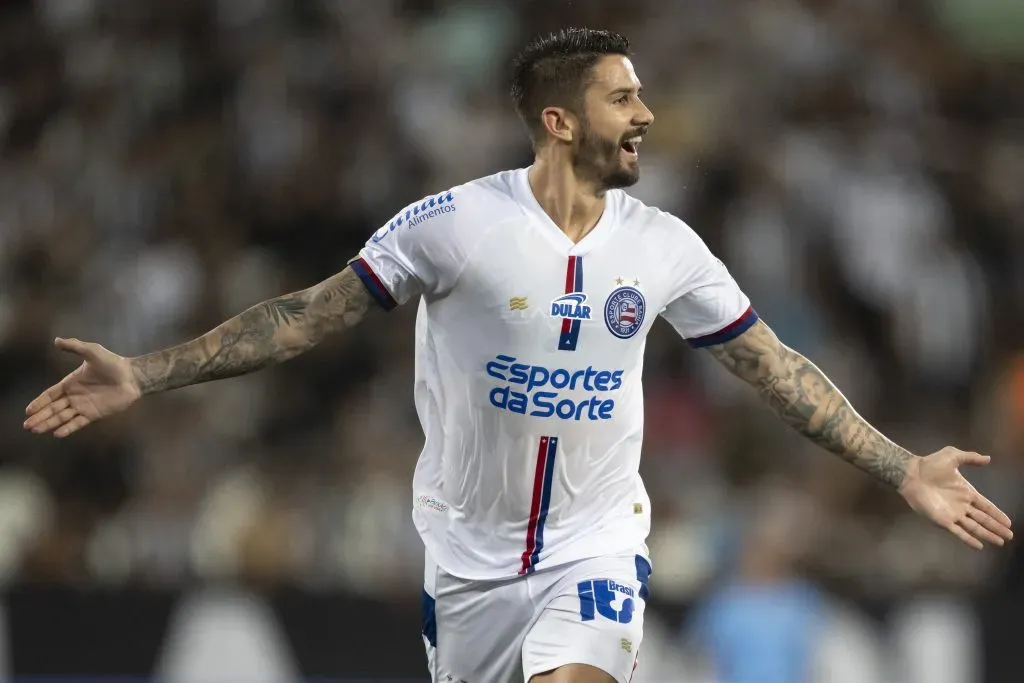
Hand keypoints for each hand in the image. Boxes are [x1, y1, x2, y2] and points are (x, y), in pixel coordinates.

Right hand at [23, 338, 140, 437]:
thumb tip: (56, 340)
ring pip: (62, 417)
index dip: (39, 402)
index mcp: (71, 383)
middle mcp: (74, 396)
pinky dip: (68, 428)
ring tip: (36, 430)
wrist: (132, 376)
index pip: (50, 395)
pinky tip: (57, 434)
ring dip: (49, 424)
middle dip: (40, 417)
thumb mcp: (92, 351)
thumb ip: (75, 346)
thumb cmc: (112, 363)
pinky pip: (78, 423)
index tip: (28, 410)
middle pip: (53, 408)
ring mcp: (84, 406)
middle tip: (26, 426)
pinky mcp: (94, 414)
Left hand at [899, 447, 1013, 548]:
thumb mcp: (953, 456)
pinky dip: (969, 539)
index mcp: (966, 492)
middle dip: (996, 527)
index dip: (997, 514)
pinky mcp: (942, 520)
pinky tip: (979, 546)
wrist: (911, 473)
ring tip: (1000, 542)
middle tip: (1009, 536)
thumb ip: (970, 458)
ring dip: (987, 535)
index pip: (986, 506)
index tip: (1008, 522)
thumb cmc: (930, 465)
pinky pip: (958, 532)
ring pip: (974, 527)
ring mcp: (952, 514)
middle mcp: (962, 505)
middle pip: (983, 519)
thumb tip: (989, 458)